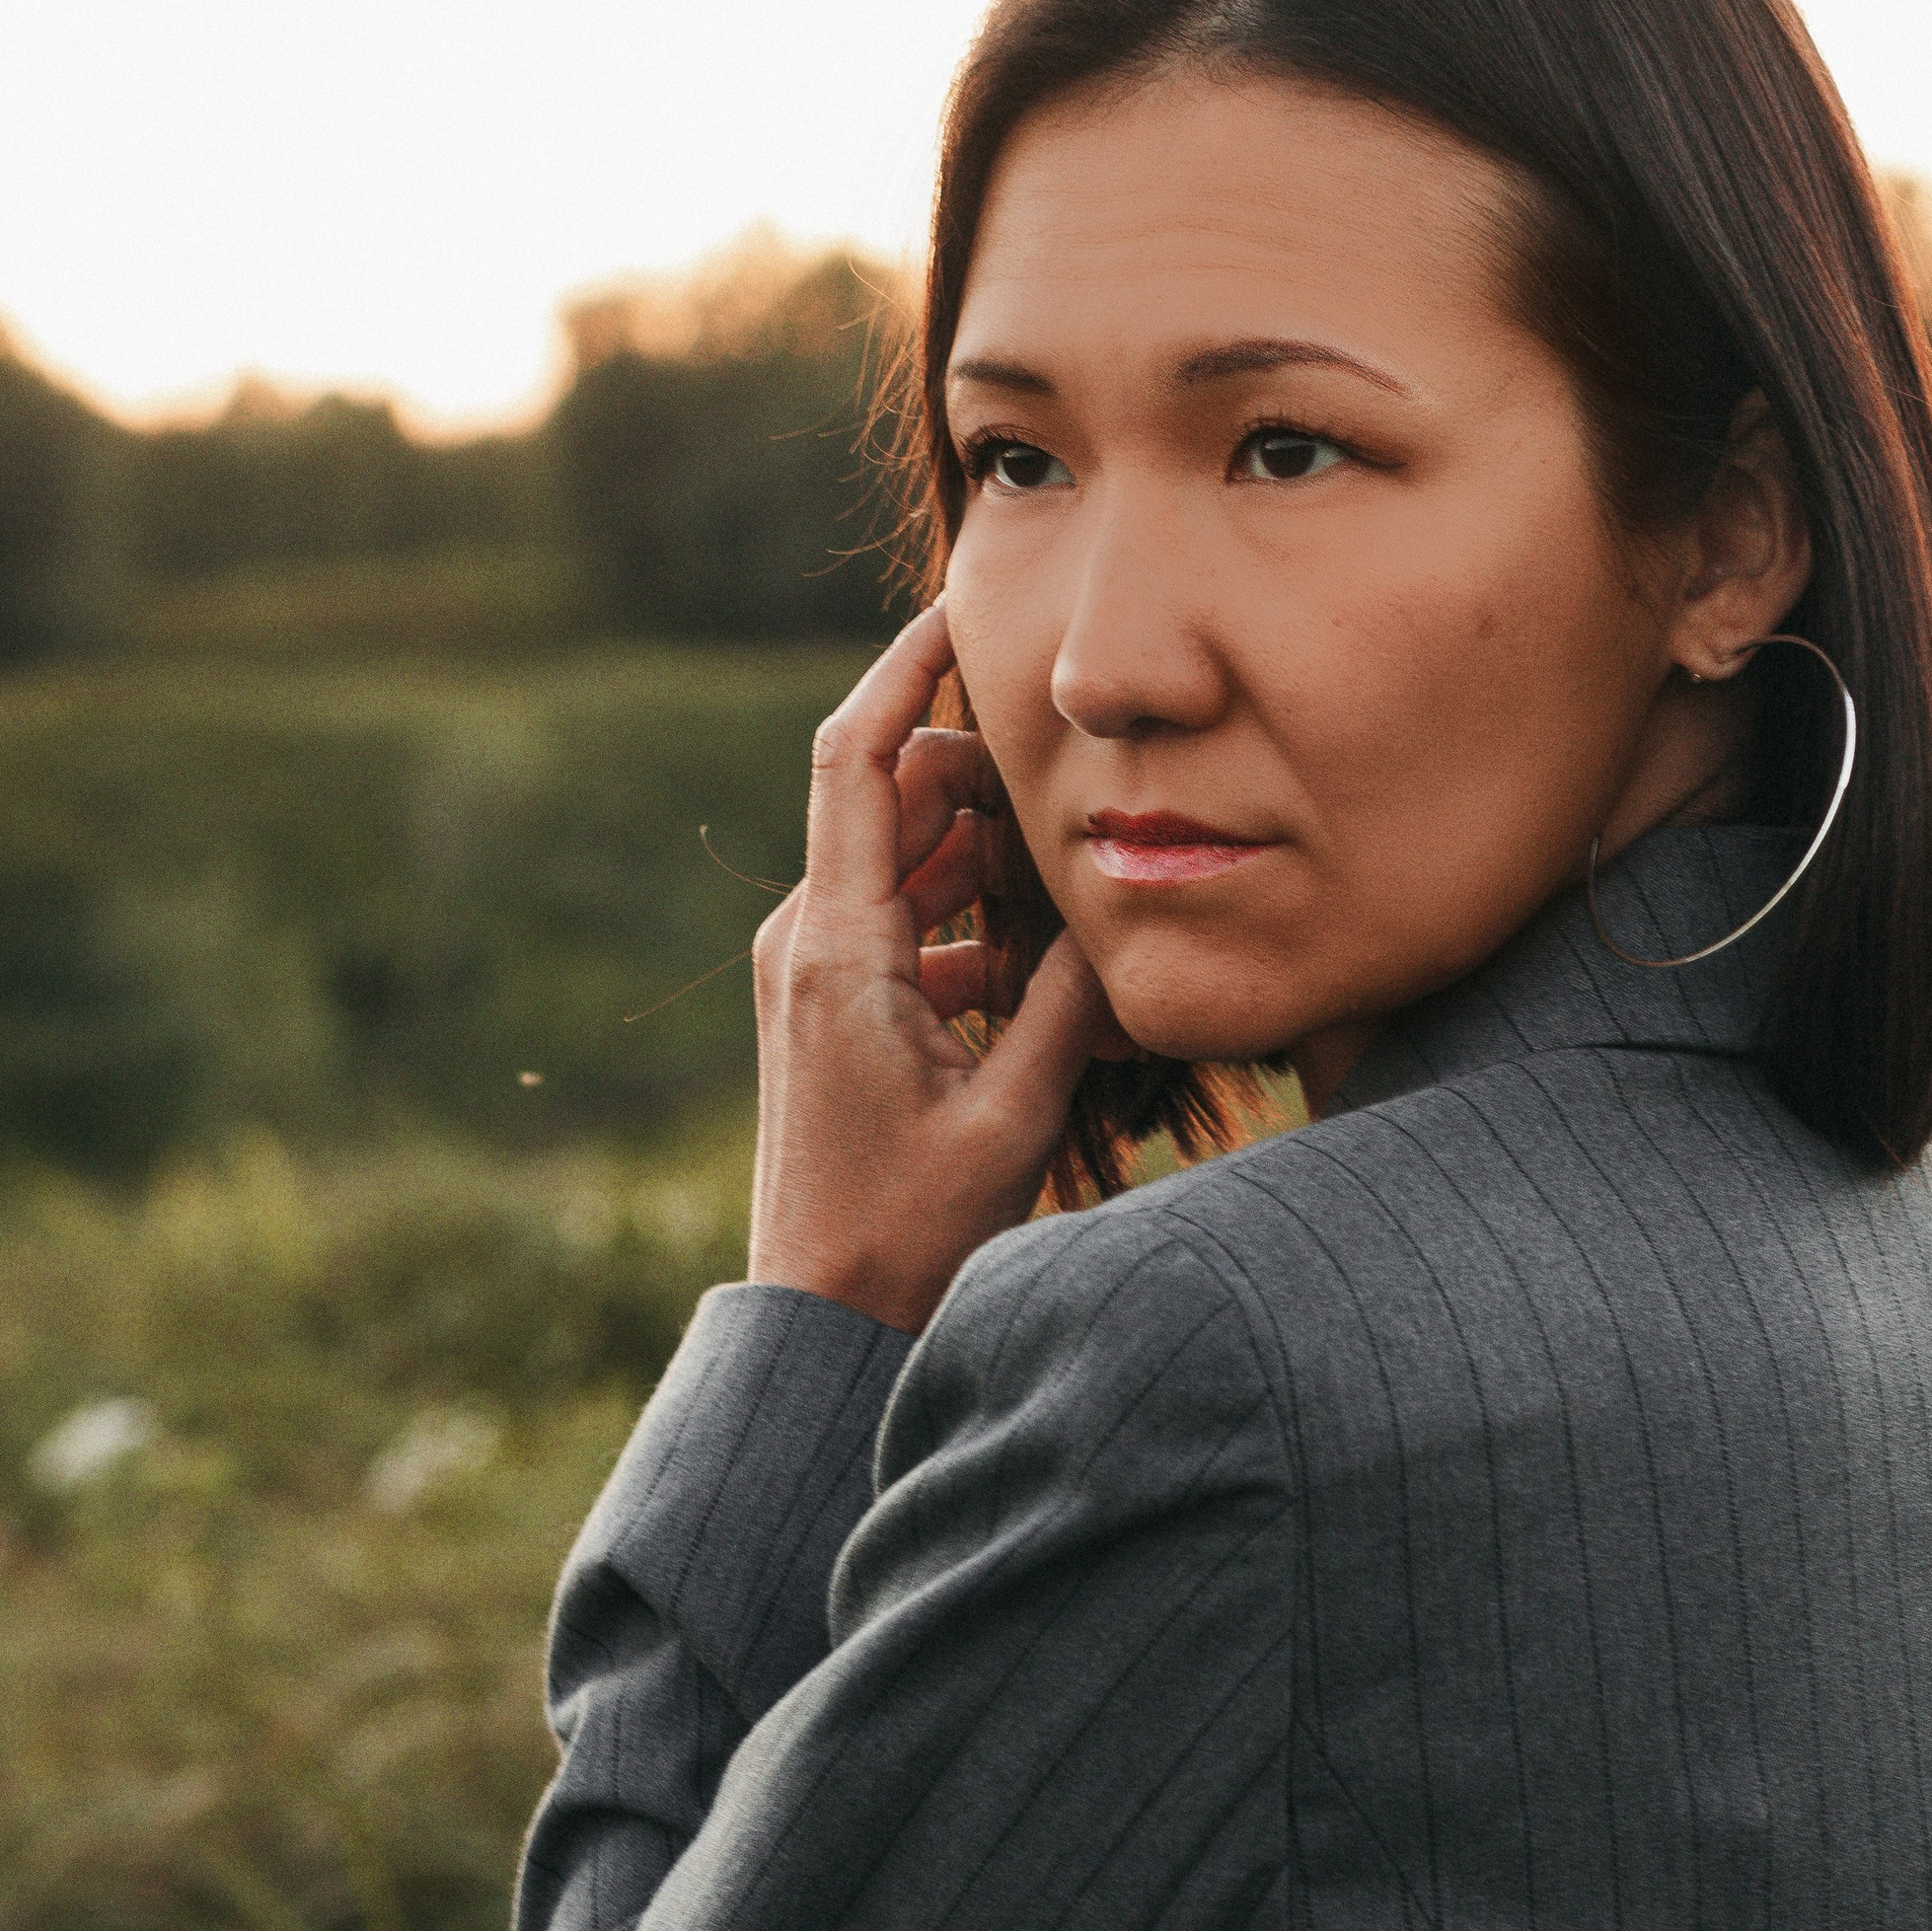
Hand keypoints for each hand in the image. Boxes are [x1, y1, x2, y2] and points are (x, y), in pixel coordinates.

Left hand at [747, 606, 1124, 1329]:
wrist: (823, 1322)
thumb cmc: (907, 1230)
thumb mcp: (1013, 1113)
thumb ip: (1071, 999)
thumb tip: (1124, 900)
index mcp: (837, 945)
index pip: (859, 755)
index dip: (906, 666)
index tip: (963, 607)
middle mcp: (807, 941)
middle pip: (892, 794)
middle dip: (982, 769)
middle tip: (1080, 777)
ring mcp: (812, 972)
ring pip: (905, 858)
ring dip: (982, 849)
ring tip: (1078, 869)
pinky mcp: (830, 1007)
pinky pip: (904, 921)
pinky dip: (969, 917)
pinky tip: (1046, 965)